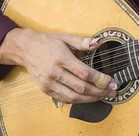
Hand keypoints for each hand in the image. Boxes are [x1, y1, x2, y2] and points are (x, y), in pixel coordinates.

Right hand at [0, 28, 117, 103]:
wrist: (26, 49)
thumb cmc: (48, 42)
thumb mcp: (66, 37)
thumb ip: (83, 42)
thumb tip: (98, 43)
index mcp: (61, 58)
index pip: (85, 73)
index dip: (100, 80)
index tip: (112, 82)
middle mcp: (55, 73)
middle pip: (81, 87)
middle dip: (99, 91)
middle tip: (112, 92)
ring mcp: (49, 83)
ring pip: (73, 97)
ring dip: (91, 99)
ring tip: (103, 96)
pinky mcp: (45, 89)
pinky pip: (64, 99)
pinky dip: (78, 100)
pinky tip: (88, 98)